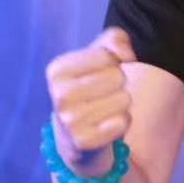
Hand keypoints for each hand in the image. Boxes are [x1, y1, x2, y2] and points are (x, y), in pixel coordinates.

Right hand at [45, 28, 135, 174]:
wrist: (74, 136)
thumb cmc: (89, 88)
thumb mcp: (97, 56)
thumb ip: (115, 40)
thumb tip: (127, 56)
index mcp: (56, 70)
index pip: (107, 55)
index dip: (112, 63)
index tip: (98, 75)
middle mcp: (59, 95)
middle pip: (118, 76)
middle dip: (118, 84)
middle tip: (101, 95)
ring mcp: (70, 121)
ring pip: (124, 99)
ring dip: (120, 104)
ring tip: (103, 110)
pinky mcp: (84, 142)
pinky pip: (124, 122)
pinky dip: (121, 123)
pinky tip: (105, 126)